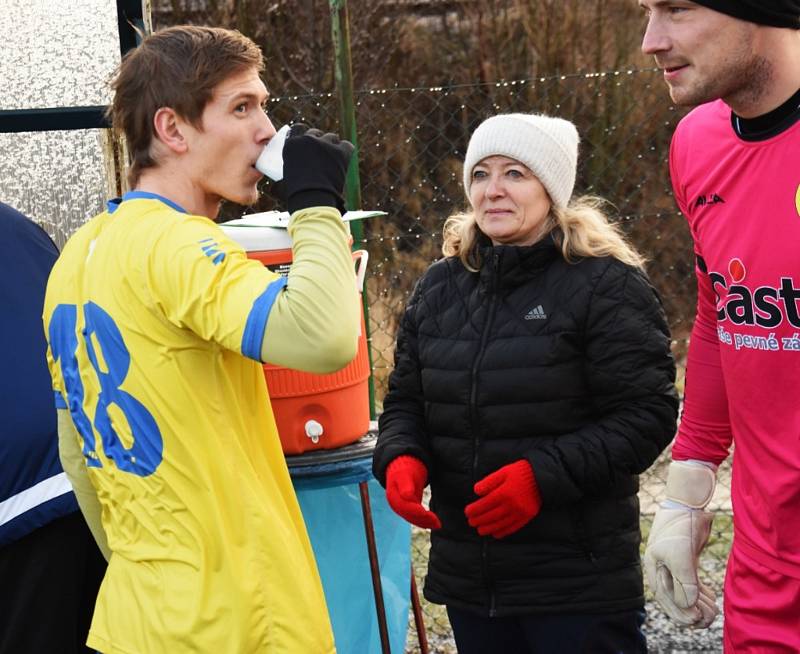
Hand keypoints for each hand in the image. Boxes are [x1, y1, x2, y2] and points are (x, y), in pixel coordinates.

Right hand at [282, 124, 353, 213]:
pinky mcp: (340, 151)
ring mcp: (325, 144)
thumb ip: (295, 162)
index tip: (308, 143)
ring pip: (331, 138)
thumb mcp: (288, 174)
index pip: (299, 127)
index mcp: (292, 143)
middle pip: (316, 133)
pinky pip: (346, 145)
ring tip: (332, 163)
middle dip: (319, 143)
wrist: (313, 201)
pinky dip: (345, 152)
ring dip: (332, 147)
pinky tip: (343, 162)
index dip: (304, 135)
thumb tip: (296, 168)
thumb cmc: (299, 194)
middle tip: (321, 158)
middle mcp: (307, 139)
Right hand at [385, 455, 440, 529]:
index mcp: (393, 497)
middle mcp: (396, 505)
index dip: (416, 512)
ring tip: (438, 525)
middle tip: (437, 523)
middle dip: (423, 520)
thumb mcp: (404, 475)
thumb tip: (407, 496)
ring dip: (425, 522)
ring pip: (413, 518)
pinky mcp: (409, 507)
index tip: (428, 514)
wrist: (403, 465)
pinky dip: (424, 520)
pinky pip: (416, 516)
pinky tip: (433, 522)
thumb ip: (405, 485)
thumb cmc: (404, 468)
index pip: (405, 507)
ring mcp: (402, 507)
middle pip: (410, 515)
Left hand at [465, 460, 540, 538]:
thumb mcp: (503, 472)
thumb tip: (476, 491)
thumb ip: (489, 482)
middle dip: (479, 520)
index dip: (474, 510)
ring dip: (488, 528)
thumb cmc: (520, 472)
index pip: (484, 504)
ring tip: (480, 530)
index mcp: (504, 493)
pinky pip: (513, 528)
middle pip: (491, 516)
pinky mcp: (527, 517)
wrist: (543, 477)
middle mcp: (511, 505)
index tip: (467, 512)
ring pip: (500, 524)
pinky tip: (495, 533)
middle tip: (470, 522)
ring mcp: (520, 513)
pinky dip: (503, 532)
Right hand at [644, 460, 718, 628]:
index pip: (664, 597)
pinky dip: (701, 592)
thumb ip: (684, 583)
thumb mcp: (682, 556)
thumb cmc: (681, 527)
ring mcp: (675, 563)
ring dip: (698, 604)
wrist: (689, 503)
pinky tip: (711, 597)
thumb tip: (688, 606)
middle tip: (707, 619)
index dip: (679, 612)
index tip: (695, 620)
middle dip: (690, 611)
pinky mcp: (687, 559)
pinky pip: (692, 582)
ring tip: (713, 610)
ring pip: (685, 591)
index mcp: (654, 566)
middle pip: (674, 597)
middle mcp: (662, 567)